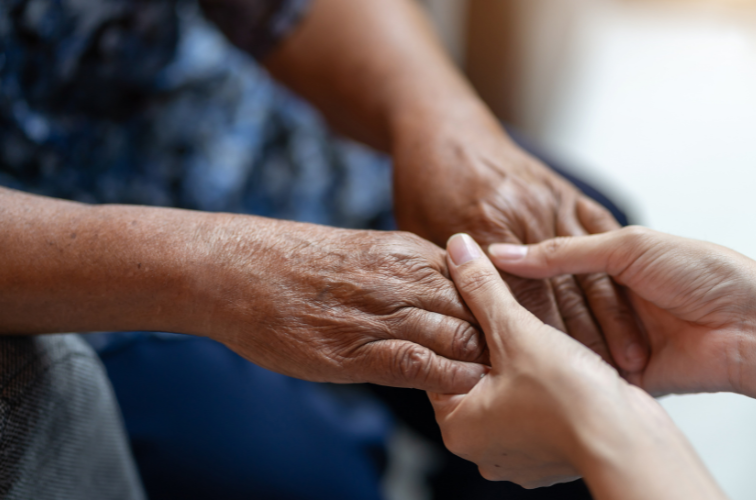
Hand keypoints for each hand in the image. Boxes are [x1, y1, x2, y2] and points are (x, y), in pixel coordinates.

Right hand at [197, 217, 488, 392]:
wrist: (239, 269)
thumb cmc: (297, 264)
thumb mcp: (364, 252)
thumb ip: (406, 274)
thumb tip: (440, 301)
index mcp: (409, 252)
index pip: (478, 282)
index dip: (498, 309)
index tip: (507, 331)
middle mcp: (404, 279)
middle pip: (478, 310)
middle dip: (499, 339)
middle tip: (516, 364)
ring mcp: (381, 313)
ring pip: (458, 336)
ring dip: (480, 362)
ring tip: (497, 384)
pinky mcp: (356, 350)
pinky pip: (419, 364)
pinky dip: (447, 378)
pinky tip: (460, 389)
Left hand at [392, 121, 645, 373]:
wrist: (445, 127)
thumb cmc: (426, 185)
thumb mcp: (421, 235)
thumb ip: (446, 277)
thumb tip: (459, 331)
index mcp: (484, 227)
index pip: (519, 299)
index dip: (543, 346)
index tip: (561, 384)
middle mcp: (523, 214)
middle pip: (560, 290)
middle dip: (586, 342)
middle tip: (608, 385)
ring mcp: (549, 201)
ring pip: (588, 268)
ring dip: (614, 319)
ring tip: (634, 362)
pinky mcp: (568, 194)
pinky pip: (602, 238)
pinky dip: (617, 275)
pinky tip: (633, 308)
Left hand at [430, 234, 724, 499]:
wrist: (631, 444)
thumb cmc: (570, 399)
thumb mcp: (516, 331)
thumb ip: (483, 288)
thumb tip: (457, 248)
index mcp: (458, 426)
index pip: (443, 363)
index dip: (460, 325)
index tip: (475, 299)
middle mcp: (482, 447)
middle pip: (477, 375)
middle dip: (494, 343)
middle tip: (506, 312)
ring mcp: (518, 453)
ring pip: (510, 389)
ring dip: (521, 360)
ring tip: (534, 331)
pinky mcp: (552, 452)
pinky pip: (538, 405)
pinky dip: (545, 382)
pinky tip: (558, 360)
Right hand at [488, 225, 755, 399]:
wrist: (750, 327)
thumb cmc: (704, 273)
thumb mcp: (628, 247)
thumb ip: (563, 252)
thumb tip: (506, 253)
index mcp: (611, 261)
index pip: (550, 264)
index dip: (516, 268)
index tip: (479, 271)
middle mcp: (609, 300)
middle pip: (553, 305)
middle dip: (523, 308)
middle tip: (479, 311)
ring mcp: (614, 338)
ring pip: (564, 340)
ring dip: (542, 339)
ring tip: (497, 339)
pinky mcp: (622, 374)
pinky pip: (584, 371)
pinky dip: (565, 368)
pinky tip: (533, 364)